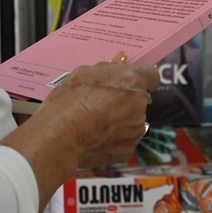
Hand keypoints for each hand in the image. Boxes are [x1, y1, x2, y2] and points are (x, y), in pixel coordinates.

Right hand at [39, 53, 160, 170]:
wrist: (59, 138)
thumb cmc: (68, 102)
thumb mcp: (83, 74)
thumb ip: (107, 68)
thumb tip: (121, 61)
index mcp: (132, 81)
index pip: (152, 76)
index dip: (140, 78)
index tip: (126, 83)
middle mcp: (140, 106)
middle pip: (140, 99)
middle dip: (126, 100)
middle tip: (101, 103)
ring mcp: (136, 130)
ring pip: (133, 121)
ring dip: (121, 121)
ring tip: (95, 123)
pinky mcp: (128, 151)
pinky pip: (125, 140)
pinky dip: (114, 139)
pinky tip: (96, 137)